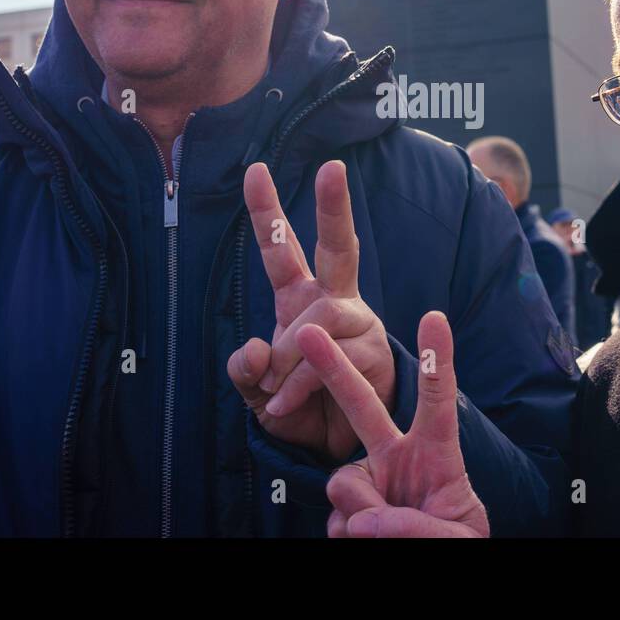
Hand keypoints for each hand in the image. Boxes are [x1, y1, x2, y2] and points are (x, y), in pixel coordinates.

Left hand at [227, 160, 394, 462]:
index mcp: (299, 299)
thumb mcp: (256, 392)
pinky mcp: (374, 355)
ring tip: (276, 390)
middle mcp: (333, 303)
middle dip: (333, 206)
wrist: (333, 452)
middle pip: (336, 246)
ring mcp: (357, 326)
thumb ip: (245, 371)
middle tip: (333, 167)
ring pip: (317, 319)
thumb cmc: (297, 409)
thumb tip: (253, 350)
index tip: (255, 169)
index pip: (281, 250)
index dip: (266, 211)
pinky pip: (329, 359)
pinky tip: (285, 404)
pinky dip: (298, 385)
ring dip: (288, 358)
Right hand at [299, 310, 488, 537]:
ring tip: (386, 535)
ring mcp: (370, 481)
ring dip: (364, 511)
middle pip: (363, 406)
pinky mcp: (347, 511)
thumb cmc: (456, 543)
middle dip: (334, 369)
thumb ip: (419, 527)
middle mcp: (397, 457)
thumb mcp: (458, 537)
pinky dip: (350, 535)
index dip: (437, 361)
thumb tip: (362, 522)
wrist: (427, 570)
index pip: (437, 402)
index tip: (435, 317)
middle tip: (307, 333)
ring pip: (344, 482)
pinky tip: (368, 542)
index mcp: (436, 453)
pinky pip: (336, 517)